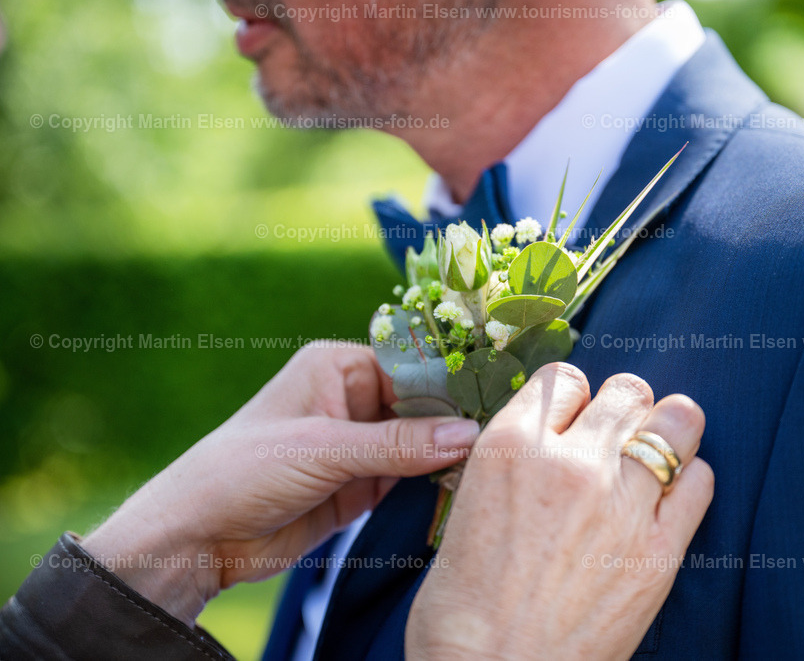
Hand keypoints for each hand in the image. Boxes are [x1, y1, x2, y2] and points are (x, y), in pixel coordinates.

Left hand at [82, 343, 479, 624]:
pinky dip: (434, 485)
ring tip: (496, 462)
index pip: (411, 365)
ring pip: (421, 443)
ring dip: (449, 455)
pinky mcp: (360, 486)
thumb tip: (468, 435)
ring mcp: (359, 446)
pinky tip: (466, 488)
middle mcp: (352, 401)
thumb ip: (397, 444)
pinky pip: (410, 479)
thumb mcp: (323, 449)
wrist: (196, 539)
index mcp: (336, 368)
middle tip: (506, 434)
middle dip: (457, 421)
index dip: (452, 381)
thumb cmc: (242, 471)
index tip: (498, 395)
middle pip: (423, 404)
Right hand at [407, 364, 713, 659]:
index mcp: (510, 446)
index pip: (565, 379)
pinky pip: (700, 481)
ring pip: (676, 419)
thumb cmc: (462, 609)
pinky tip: (666, 500)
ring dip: (666, 431)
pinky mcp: (659, 552)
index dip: (571, 402)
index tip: (571, 424)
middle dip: (622, 410)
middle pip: (627, 390)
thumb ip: (515, 463)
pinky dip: (688, 481)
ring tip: (653, 457)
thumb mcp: (467, 507)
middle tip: (613, 443)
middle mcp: (571, 462)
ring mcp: (621, 504)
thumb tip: (554, 442)